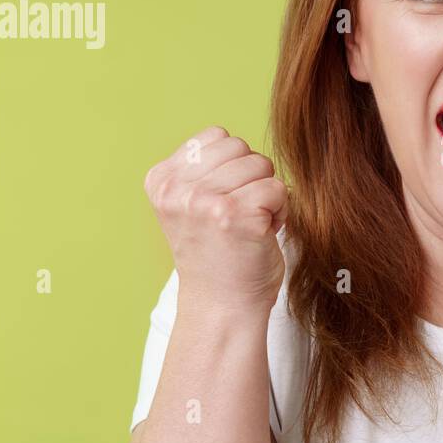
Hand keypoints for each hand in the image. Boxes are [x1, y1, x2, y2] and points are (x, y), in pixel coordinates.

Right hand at [144, 126, 288, 312]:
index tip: (221, 202)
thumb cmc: (217, 253)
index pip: (216, 136)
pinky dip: (280, 211)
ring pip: (262, 165)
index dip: (232, 166)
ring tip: (250, 225)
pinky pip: (278, 188)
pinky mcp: (236, 216)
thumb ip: (203, 169)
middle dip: (251, 178)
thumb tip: (236, 141)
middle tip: (239, 216)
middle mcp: (178, 190)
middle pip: (241, 148)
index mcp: (162, 181)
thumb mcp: (192, 204)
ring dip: (267, 195)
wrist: (222, 306)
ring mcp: (205, 202)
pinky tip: (262, 234)